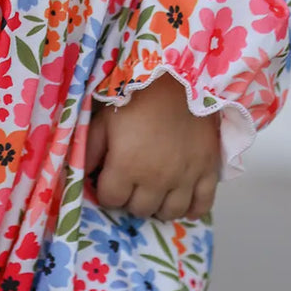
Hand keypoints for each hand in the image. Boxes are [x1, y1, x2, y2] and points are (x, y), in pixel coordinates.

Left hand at [84, 72, 219, 221]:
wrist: (178, 77)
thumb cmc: (137, 96)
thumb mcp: (104, 119)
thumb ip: (91, 150)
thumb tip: (82, 174)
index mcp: (126, 166)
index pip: (111, 199)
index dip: (106, 190)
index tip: (109, 180)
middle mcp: (156, 180)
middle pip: (139, 210)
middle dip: (131, 199)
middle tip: (131, 183)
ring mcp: (185, 178)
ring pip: (169, 213)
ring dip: (158, 206)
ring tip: (154, 192)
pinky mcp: (208, 171)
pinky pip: (202, 205)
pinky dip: (192, 210)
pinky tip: (183, 203)